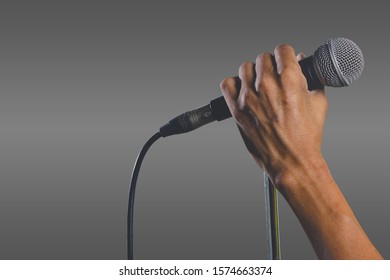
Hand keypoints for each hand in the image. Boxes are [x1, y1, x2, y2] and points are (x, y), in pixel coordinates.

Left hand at [220, 44, 327, 190]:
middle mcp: (267, 86)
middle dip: (270, 64)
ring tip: (259, 85)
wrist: (291, 161)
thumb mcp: (318, 103)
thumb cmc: (306, 137)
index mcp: (290, 81)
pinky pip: (227, 84)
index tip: (284, 61)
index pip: (282, 50)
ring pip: (245, 68)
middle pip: (263, 57)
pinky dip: (234, 84)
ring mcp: (249, 98)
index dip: (285, 55)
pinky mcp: (237, 110)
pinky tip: (243, 91)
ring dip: (252, 73)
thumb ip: (312, 79)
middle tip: (273, 77)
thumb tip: (302, 63)